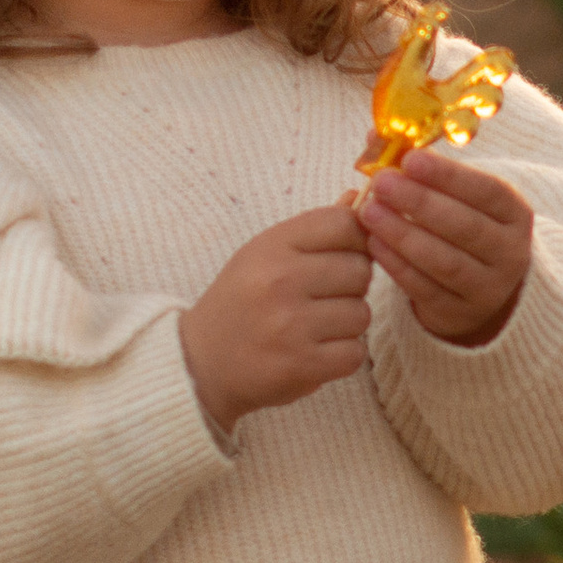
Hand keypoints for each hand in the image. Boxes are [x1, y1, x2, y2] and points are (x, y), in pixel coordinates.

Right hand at [179, 207, 373, 436]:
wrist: (200, 363)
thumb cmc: (241, 302)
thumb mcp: (266, 255)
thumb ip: (315, 230)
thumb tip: (359, 197)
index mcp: (271, 246)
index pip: (344, 223)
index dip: (356, 240)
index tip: (342, 255)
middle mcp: (279, 281)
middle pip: (361, 270)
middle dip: (351, 286)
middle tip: (322, 298)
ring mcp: (290, 325)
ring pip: (362, 313)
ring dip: (347, 324)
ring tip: (314, 326)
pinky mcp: (302, 364)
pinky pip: (355, 352)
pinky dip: (342, 355)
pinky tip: (315, 351)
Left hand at [360, 151, 534, 344]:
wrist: (480, 289)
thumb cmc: (461, 229)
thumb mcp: (458, 198)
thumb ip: (422, 168)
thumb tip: (374, 134)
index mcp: (514, 215)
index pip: (488, 192)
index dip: (450, 175)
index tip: (410, 159)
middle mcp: (510, 253)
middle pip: (466, 227)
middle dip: (421, 203)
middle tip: (382, 183)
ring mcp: (488, 288)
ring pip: (446, 261)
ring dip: (404, 234)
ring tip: (370, 212)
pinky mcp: (460, 313)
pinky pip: (426, 289)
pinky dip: (397, 266)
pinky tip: (373, 244)